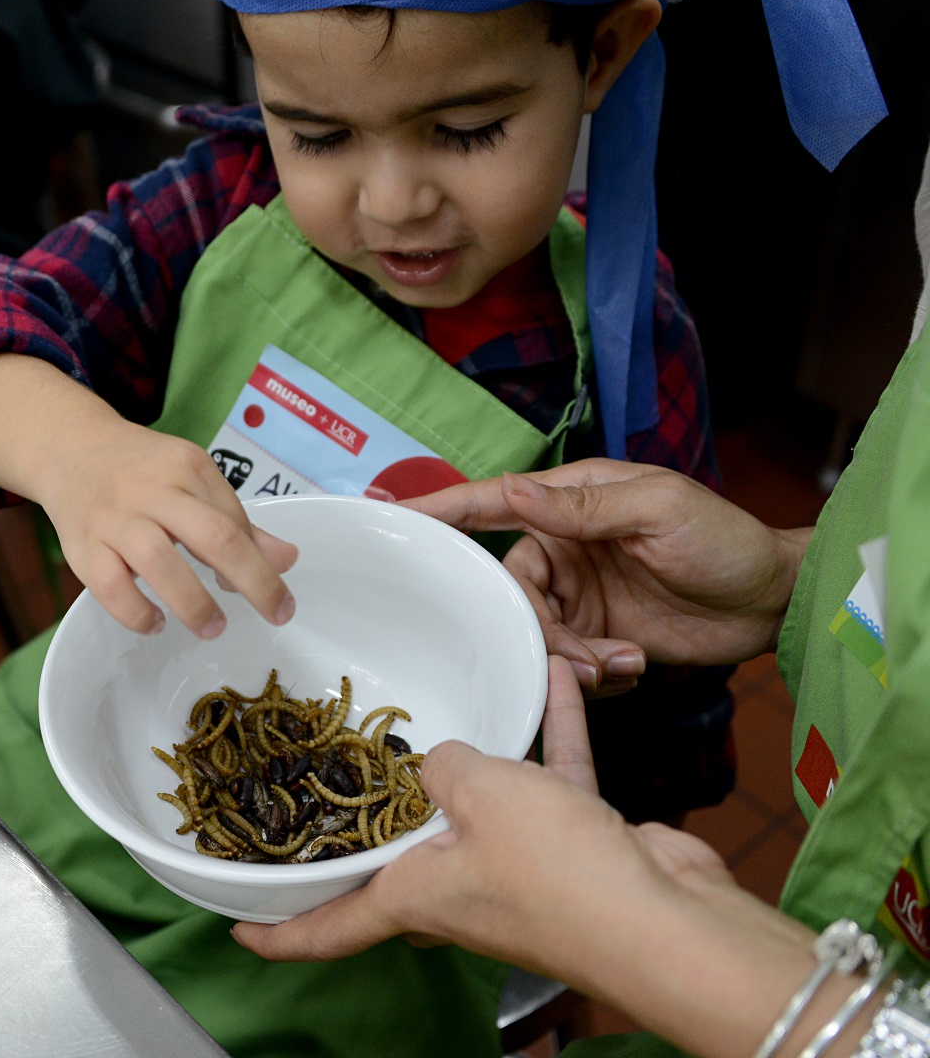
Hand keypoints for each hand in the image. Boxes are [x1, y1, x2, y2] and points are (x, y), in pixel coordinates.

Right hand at [34, 416, 298, 637]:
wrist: (70, 448)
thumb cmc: (141, 471)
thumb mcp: (192, 480)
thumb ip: (236, 522)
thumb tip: (286, 559)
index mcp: (188, 468)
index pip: (234, 519)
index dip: (260, 563)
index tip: (275, 597)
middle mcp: (152, 490)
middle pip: (211, 535)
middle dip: (251, 580)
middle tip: (274, 615)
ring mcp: (115, 518)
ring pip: (157, 560)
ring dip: (193, 602)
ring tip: (212, 628)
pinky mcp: (83, 547)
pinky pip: (109, 586)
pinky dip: (135, 611)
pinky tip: (155, 623)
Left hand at [233, 656, 732, 976]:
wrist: (667, 919)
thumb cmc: (557, 871)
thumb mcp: (476, 794)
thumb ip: (442, 764)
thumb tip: (441, 761)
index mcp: (416, 900)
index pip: (326, 929)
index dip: (278, 935)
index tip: (238, 932)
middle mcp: (460, 895)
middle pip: (398, 867)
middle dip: (374, 831)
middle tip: (342, 784)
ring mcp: (519, 875)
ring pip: (479, 812)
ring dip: (476, 757)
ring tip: (451, 705)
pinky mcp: (576, 850)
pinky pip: (551, 780)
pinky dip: (551, 731)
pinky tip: (555, 676)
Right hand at [402, 460, 810, 693]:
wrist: (774, 602)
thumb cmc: (723, 538)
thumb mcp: (657, 508)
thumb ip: (583, 505)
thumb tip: (512, 490)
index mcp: (570, 504)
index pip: (489, 504)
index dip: (439, 510)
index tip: (389, 514)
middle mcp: (564, 549)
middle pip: (507, 590)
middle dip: (535, 628)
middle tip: (580, 654)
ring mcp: (578, 596)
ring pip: (534, 634)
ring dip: (569, 657)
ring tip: (618, 664)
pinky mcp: (597, 637)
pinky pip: (566, 663)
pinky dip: (593, 674)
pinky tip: (632, 667)